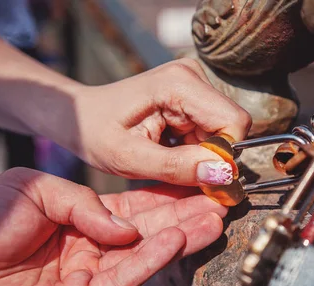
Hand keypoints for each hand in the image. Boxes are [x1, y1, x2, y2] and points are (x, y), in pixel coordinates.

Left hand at [0, 168, 226, 285]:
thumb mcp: (32, 189)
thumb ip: (83, 202)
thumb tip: (124, 228)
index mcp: (80, 220)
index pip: (134, 207)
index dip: (166, 197)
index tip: (196, 184)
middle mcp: (91, 248)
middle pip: (148, 232)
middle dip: (184, 216)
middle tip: (220, 203)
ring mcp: (88, 278)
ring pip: (143, 256)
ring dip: (180, 238)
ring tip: (213, 220)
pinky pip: (123, 280)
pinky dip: (150, 261)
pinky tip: (176, 241)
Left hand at [60, 58, 251, 185]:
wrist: (80, 116)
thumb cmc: (95, 133)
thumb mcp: (129, 158)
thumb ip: (177, 167)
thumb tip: (224, 174)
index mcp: (178, 84)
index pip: (233, 122)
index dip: (224, 156)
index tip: (202, 181)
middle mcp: (192, 76)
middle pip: (231, 127)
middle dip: (212, 158)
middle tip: (179, 176)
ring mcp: (194, 84)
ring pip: (223, 133)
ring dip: (201, 156)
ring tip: (166, 160)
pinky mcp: (193, 96)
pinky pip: (212, 131)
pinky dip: (196, 150)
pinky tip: (169, 152)